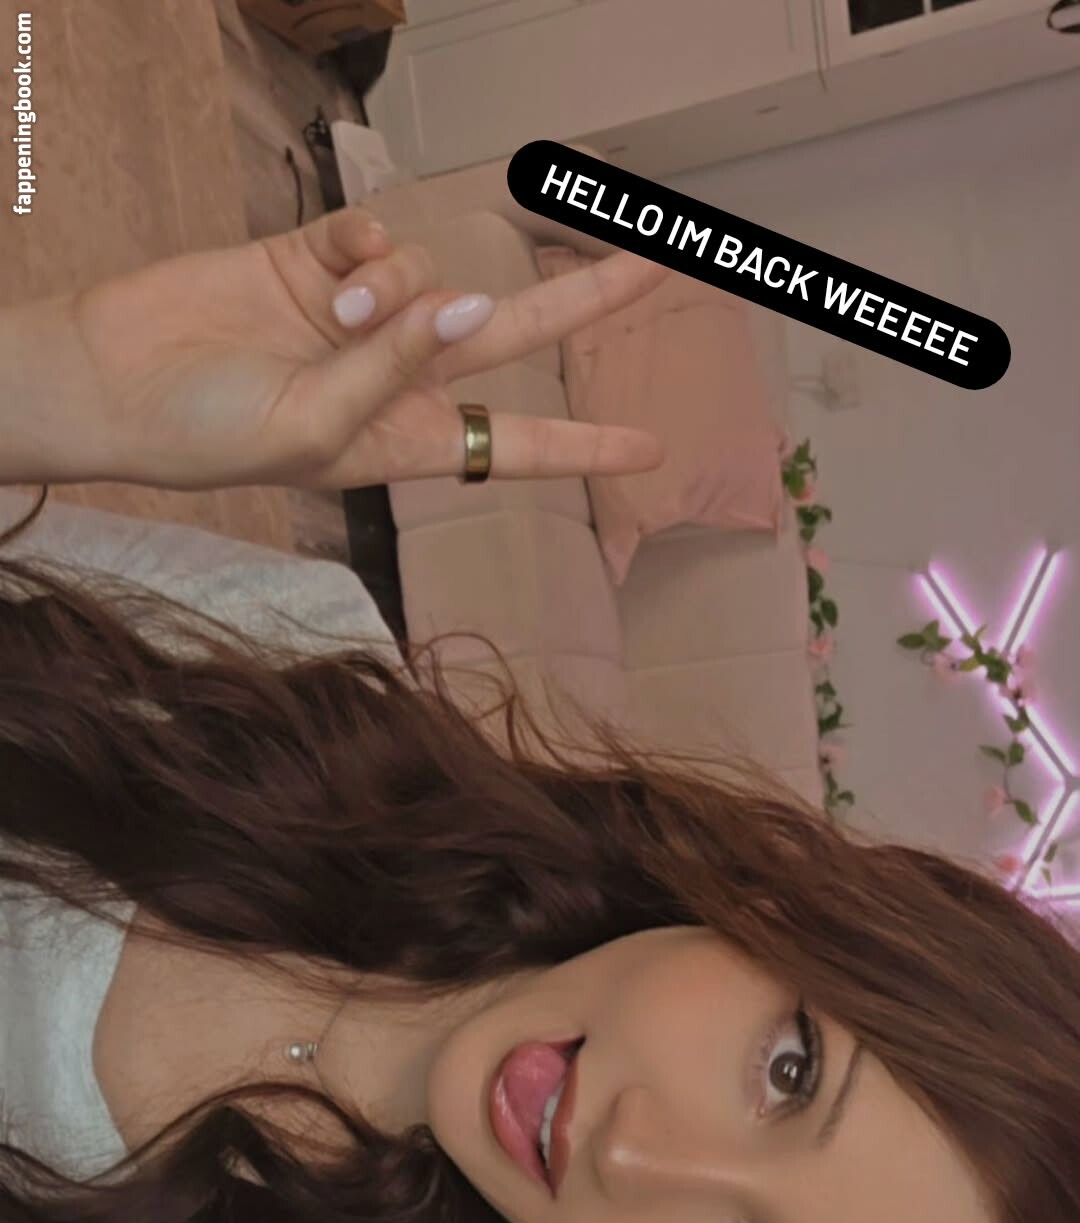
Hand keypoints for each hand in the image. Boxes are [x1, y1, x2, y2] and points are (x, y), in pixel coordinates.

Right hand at [59, 208, 670, 492]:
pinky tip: (331, 275)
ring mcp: (362, 314)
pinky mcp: (320, 260)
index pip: (514, 447)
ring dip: (397, 289)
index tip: (649, 450)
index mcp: (406, 440)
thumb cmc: (214, 435)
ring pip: (429, 271)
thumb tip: (469, 302)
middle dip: (580, 301)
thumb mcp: (319, 429)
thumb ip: (398, 367)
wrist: (122, 379)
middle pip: (511, 334)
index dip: (583, 446)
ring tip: (336, 317)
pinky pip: (379, 234)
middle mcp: (397, 376)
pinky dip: (366, 249)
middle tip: (654, 267)